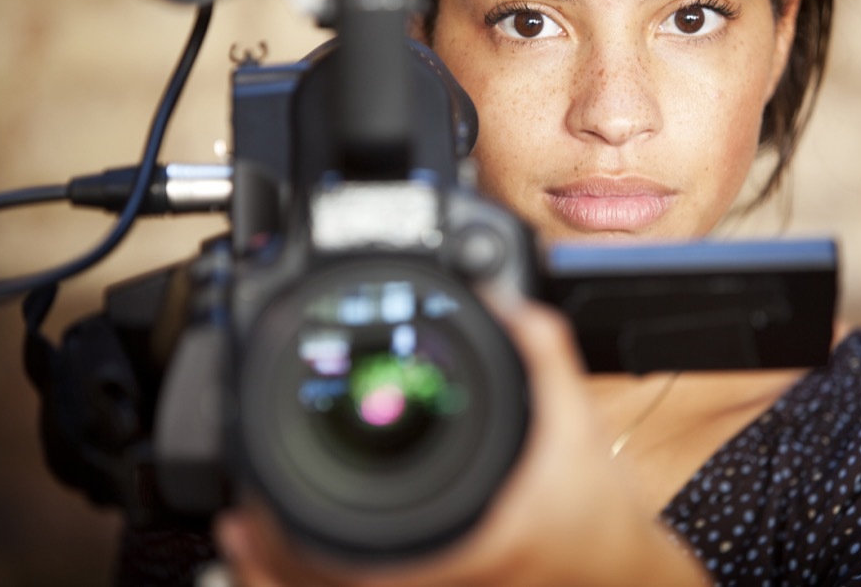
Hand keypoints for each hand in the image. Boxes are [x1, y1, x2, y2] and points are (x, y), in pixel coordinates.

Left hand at [215, 298, 710, 585]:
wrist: (621, 578)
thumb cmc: (600, 524)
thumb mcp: (577, 431)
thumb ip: (543, 359)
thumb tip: (509, 302)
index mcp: (462, 546)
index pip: (346, 560)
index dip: (285, 540)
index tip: (253, 507)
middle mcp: (438, 583)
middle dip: (268, 559)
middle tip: (239, 515)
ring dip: (283, 576)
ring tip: (250, 538)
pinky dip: (314, 585)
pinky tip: (295, 561)